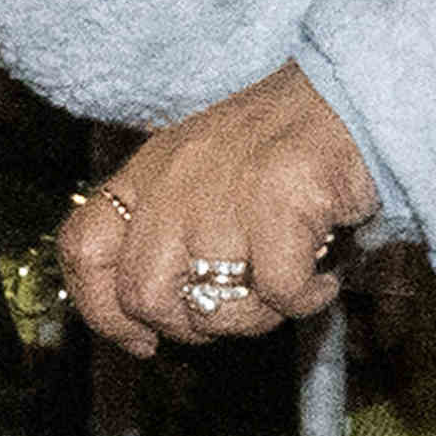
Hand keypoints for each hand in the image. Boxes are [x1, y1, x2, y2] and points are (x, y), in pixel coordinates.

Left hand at [58, 69, 383, 359]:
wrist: (352, 95)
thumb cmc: (284, 142)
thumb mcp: (200, 170)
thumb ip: (167, 226)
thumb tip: (150, 318)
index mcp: (147, 174)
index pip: (83, 250)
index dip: (102, 311)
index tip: (142, 340)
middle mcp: (173, 186)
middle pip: (143, 295)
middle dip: (190, 327)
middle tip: (236, 311)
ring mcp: (222, 196)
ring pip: (213, 308)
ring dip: (258, 317)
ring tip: (289, 287)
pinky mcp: (278, 204)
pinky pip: (280, 294)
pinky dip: (307, 300)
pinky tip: (323, 281)